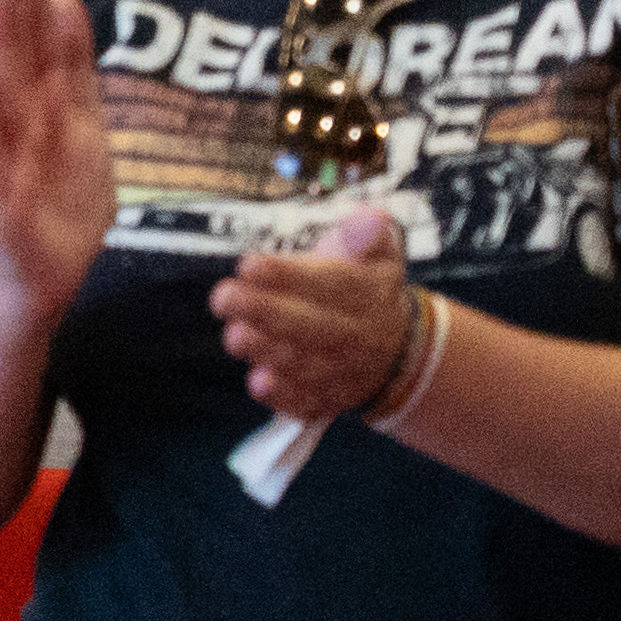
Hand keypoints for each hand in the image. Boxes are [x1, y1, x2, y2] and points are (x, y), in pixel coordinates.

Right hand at [0, 0, 115, 320]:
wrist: (23, 293)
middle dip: (15, 4)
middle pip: (21, 60)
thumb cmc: (51, 209)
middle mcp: (27, 133)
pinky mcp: (3, 212)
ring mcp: (12, 169)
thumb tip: (68, 0)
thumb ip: (72, 73)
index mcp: (52, 114)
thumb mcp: (80, 137)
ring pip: (5, 103)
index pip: (46, 45)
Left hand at [215, 204, 420, 427]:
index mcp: (366, 293)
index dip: (287, 275)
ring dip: (267, 352)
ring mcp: (340, 371)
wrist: (398, 351)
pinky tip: (259, 384)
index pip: (329, 283)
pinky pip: (307, 403)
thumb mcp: (378, 255)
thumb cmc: (366, 288)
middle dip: (264, 312)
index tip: (248, 264)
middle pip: (311, 326)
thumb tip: (368, 217)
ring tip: (235, 336)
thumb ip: (369, 234)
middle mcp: (354, 335)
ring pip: (304, 365)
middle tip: (223, 297)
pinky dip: (284, 397)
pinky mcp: (325, 400)